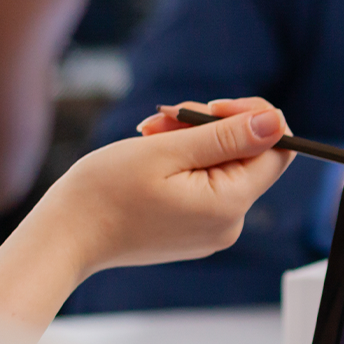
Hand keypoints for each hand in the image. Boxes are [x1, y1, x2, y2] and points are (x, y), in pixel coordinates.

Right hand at [0, 97, 292, 335]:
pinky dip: (184, 162)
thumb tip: (275, 124)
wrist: (66, 238)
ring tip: (148, 134)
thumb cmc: (104, 193)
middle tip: (164, 116)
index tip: (213, 106)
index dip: (255, 119)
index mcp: (230, 203)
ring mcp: (213, 229)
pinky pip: (205, 185)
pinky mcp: (196, 229)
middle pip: (247, 156)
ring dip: (191, 140)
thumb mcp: (167, 151)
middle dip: (210, 126)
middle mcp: (230, 222)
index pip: (278, 151)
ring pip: (223, 166)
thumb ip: (226, 137)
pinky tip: (151, 156)